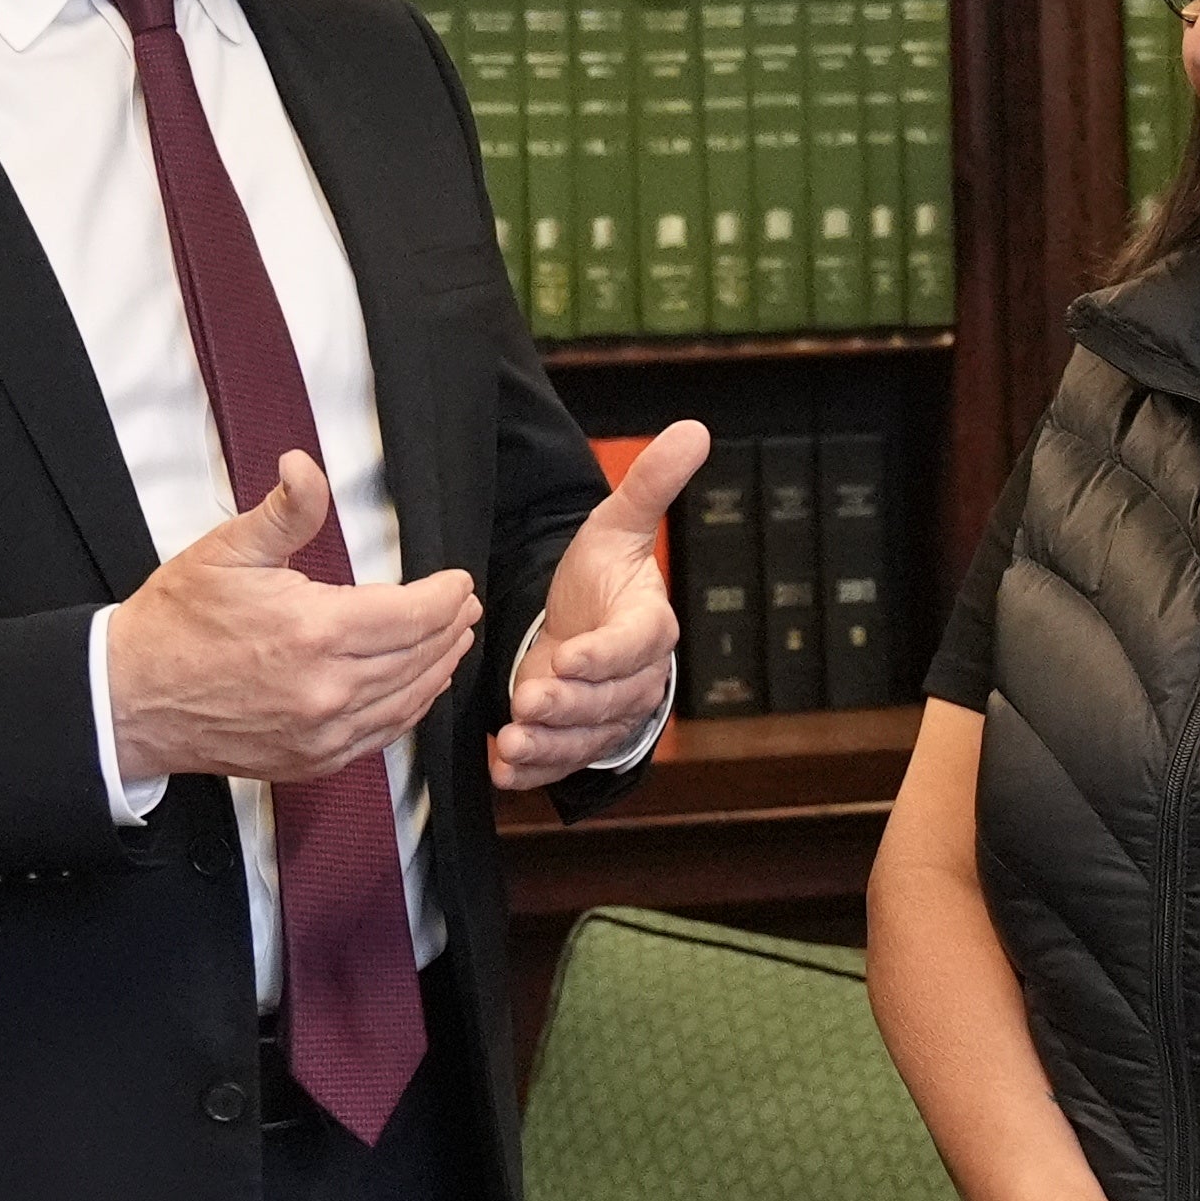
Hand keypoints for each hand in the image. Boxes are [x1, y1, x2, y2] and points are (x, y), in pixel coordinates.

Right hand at [101, 455, 482, 788]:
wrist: (131, 699)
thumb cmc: (176, 624)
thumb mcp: (228, 551)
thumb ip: (285, 512)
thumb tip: (305, 466)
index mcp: (314, 631)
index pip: (412, 614)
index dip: (445, 596)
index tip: (458, 581)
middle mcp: (327, 689)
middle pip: (420, 655)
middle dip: (450, 627)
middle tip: (464, 606)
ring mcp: (322, 732)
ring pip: (409, 698)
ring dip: (440, 667)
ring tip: (454, 641)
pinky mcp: (313, 760)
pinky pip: (382, 735)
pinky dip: (410, 708)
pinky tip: (418, 688)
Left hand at [490, 421, 707, 786]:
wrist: (582, 626)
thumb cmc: (602, 577)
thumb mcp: (617, 527)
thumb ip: (651, 485)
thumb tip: (696, 429)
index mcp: (648, 626)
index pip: (636, 644)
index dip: (606, 654)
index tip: (571, 657)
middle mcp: (635, 679)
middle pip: (608, 698)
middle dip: (568, 703)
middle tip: (529, 700)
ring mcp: (607, 716)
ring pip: (585, 738)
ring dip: (548, 744)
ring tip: (511, 741)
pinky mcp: (579, 743)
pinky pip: (561, 763)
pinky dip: (532, 771)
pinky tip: (504, 769)